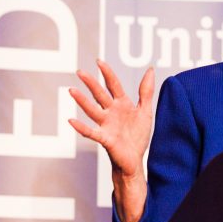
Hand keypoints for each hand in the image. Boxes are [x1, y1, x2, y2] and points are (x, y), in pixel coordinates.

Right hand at [69, 61, 154, 221]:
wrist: (135, 160)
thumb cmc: (137, 136)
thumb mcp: (145, 111)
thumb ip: (146, 91)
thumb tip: (150, 69)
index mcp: (122, 104)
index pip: (113, 85)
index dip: (107, 73)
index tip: (99, 61)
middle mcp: (111, 112)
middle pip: (100, 95)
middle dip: (91, 83)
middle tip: (79, 71)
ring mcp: (106, 125)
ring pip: (93, 110)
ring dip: (82, 101)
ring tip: (72, 90)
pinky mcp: (105, 138)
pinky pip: (91, 132)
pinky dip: (81, 127)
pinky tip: (71, 120)